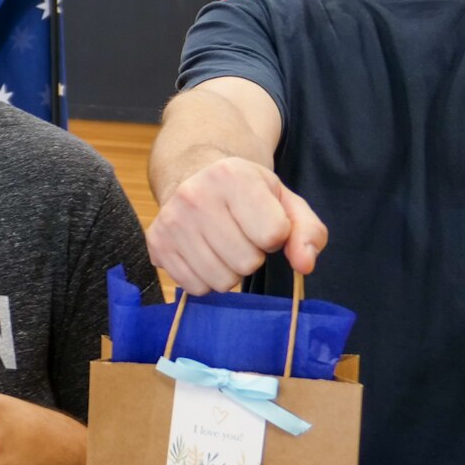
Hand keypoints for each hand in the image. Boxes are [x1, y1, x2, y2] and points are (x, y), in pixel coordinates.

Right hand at [147, 156, 326, 294]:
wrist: (194, 177)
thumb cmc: (246, 193)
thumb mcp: (285, 201)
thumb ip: (307, 231)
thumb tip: (304, 265)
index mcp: (233, 176)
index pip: (273, 235)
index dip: (276, 236)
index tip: (263, 222)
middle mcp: (195, 196)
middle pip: (247, 263)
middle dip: (252, 256)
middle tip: (242, 236)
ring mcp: (172, 221)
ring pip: (222, 281)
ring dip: (230, 271)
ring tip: (224, 246)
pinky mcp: (157, 245)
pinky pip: (196, 288)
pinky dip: (206, 279)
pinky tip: (204, 254)